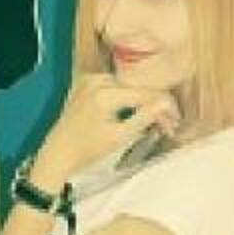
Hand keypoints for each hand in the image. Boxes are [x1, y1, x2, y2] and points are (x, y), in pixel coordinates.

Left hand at [36, 73, 181, 177]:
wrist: (58, 153)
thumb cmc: (87, 150)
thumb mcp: (120, 137)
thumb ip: (144, 118)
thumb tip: (166, 103)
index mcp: (105, 94)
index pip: (145, 94)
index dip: (164, 106)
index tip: (176, 121)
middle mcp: (97, 81)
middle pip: (137, 88)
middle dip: (154, 105)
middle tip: (169, 124)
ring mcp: (89, 80)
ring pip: (127, 87)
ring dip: (142, 102)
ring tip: (155, 121)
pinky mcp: (85, 84)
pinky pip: (114, 87)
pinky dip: (126, 98)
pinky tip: (136, 112)